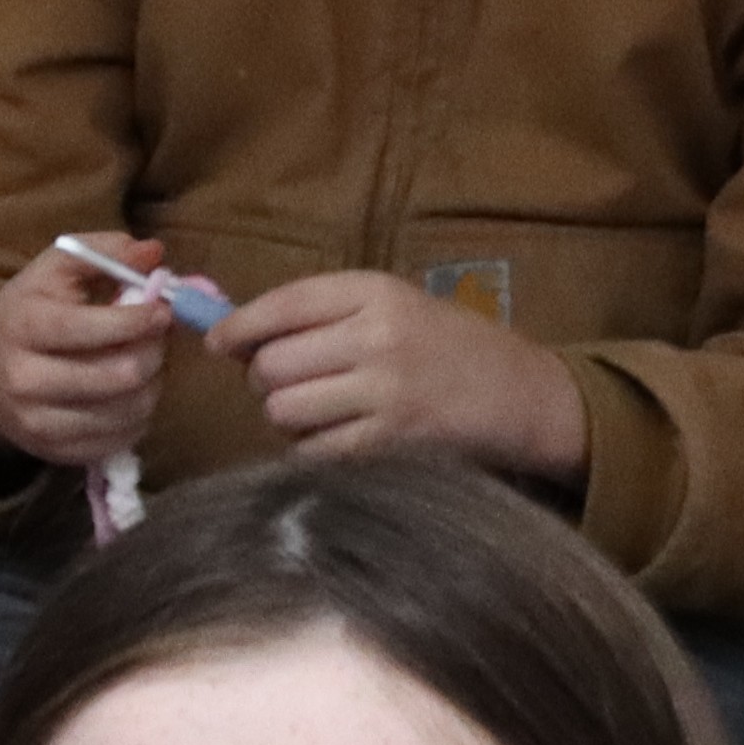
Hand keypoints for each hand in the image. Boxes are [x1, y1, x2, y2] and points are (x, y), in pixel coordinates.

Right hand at [0, 234, 179, 471]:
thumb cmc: (29, 312)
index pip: (92, 328)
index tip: (161, 311)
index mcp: (24, 326)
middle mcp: (25, 379)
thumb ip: (102, 251)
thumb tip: (153, 252)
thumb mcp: (53, 270)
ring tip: (145, 366)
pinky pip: (121, 440)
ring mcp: (38, 422)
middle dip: (154, 353)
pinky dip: (138, 417)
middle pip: (120, 374)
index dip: (139, 319)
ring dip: (152, 385)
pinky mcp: (54, 452)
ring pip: (128, 411)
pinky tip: (129, 395)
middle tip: (156, 339)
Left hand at [220, 272, 589, 477]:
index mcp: (376, 292)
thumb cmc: (447, 347)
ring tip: (317, 409)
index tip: (218, 343)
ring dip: (286, 415)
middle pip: (270, 366)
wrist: (525, 395)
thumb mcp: (392, 307)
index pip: (281, 306)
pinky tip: (338, 435)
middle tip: (288, 382)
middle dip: (264, 379)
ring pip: (282, 411)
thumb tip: (230, 336)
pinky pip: (311, 451)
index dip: (237, 327)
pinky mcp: (389, 443)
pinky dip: (311, 448)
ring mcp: (384, 393)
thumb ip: (319, 314)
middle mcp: (377, 337)